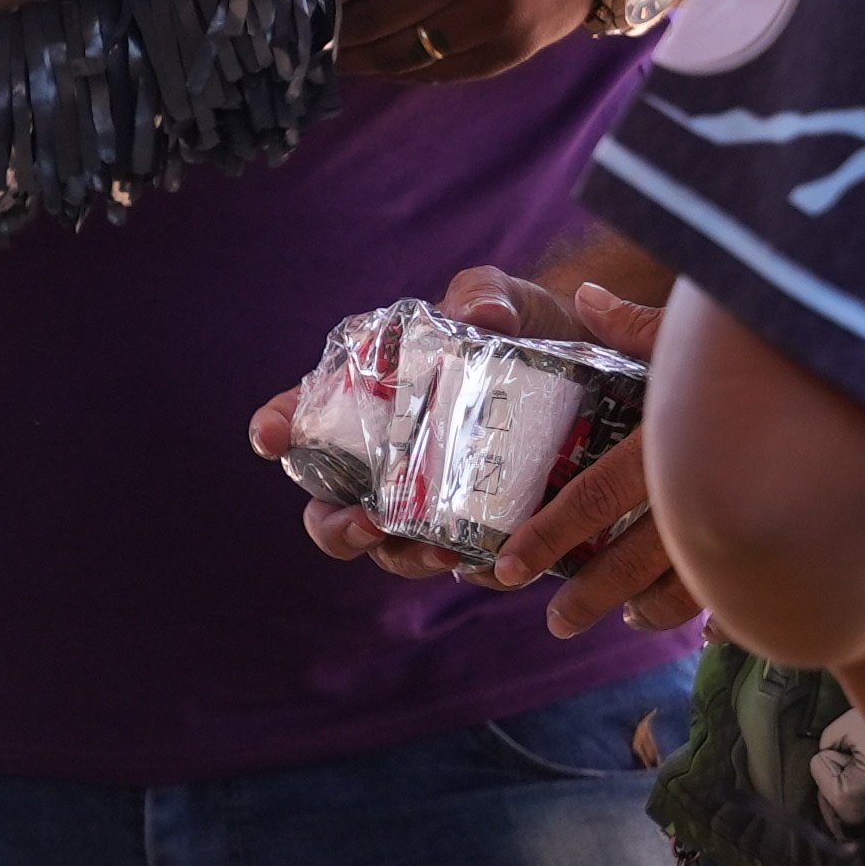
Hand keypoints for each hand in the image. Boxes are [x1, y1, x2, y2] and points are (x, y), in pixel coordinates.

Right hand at [247, 263, 697, 620]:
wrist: (594, 366)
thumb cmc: (524, 328)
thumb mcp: (504, 300)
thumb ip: (484, 295)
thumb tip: (484, 314)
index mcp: (370, 402)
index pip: (303, 416)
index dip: (277, 425)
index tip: (270, 435)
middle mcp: (387, 463)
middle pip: (330, 512)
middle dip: (338, 527)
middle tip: (368, 523)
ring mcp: (430, 506)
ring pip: (392, 553)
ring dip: (407, 559)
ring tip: (440, 553)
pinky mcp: (484, 533)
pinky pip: (466, 567)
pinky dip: (472, 570)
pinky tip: (489, 562)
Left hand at [331, 0, 621, 87]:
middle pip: (380, 12)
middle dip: (332, 24)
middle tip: (300, 27)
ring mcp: (500, 9)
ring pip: (404, 51)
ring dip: (359, 55)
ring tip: (329, 48)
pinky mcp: (516, 44)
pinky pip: (442, 69)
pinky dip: (402, 67)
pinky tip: (377, 58)